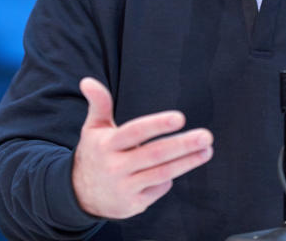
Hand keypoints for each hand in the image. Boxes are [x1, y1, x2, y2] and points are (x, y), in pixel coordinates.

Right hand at [71, 77, 213, 219]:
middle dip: (183, 145)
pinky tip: (179, 166)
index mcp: (107, 144)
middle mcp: (115, 166)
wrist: (79, 194)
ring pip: (162, 174)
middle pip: (155, 155)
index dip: (157, 125)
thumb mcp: (93, 128)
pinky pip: (158, 189)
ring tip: (207, 150)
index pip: (135, 132)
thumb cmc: (95, 152)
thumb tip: (87, 80)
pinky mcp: (132, 204)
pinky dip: (169, 178)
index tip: (180, 118)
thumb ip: (99, 103)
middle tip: (206, 136)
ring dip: (187, 162)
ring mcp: (124, 187)